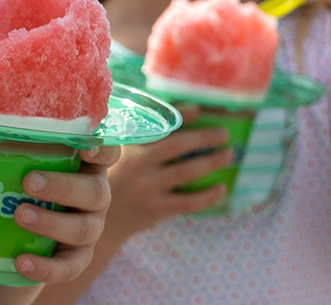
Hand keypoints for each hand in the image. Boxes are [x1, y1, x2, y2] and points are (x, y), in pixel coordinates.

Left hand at [0, 127, 118, 285]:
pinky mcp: (75, 259)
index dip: (101, 147)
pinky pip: (69, 266)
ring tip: (19, 216)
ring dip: (53, 222)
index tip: (84, 145)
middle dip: (64, 185)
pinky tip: (22, 262)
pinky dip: (47, 266)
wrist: (4, 243)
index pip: (104, 151)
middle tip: (29, 182)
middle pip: (95, 189)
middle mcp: (92, 194)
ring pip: (84, 228)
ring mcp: (87, 228)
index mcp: (79, 162)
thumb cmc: (9, 185)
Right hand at [103, 121, 235, 239]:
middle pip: (178, 146)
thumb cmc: (111, 180)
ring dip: (212, 162)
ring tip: (229, 155)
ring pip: (187, 171)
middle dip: (204, 137)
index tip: (199, 109)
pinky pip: (188, 201)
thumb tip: (169, 117)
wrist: (100, 221)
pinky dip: (208, 195)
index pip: (157, 124)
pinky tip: (222, 188)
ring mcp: (149, 188)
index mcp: (128, 146)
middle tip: (224, 133)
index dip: (179, 115)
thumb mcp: (114, 154)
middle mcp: (138, 164)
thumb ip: (134, 137)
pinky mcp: (156, 209)